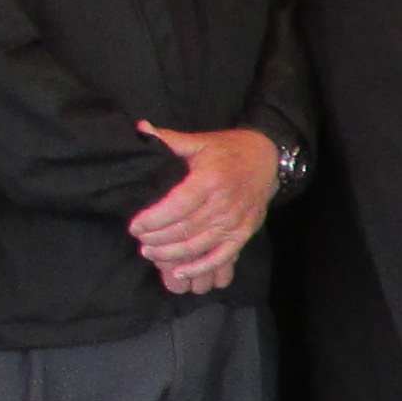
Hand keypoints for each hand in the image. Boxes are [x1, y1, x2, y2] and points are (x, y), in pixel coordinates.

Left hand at [132, 122, 277, 292]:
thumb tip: (140, 129)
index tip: (134, 226)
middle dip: (157, 239)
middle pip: (184, 229)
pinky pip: (222, 256)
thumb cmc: (227, 150)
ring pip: (198, 245)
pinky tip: (180, 271)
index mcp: (209, 179)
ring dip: (172, 254)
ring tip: (151, 253)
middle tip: (139, 241)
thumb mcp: (199, 141)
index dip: (153, 219)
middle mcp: (223, 203)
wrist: (267, 158)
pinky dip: (201, 267)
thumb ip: (168, 139)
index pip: (177, 206)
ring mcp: (235, 221)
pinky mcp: (244, 233)